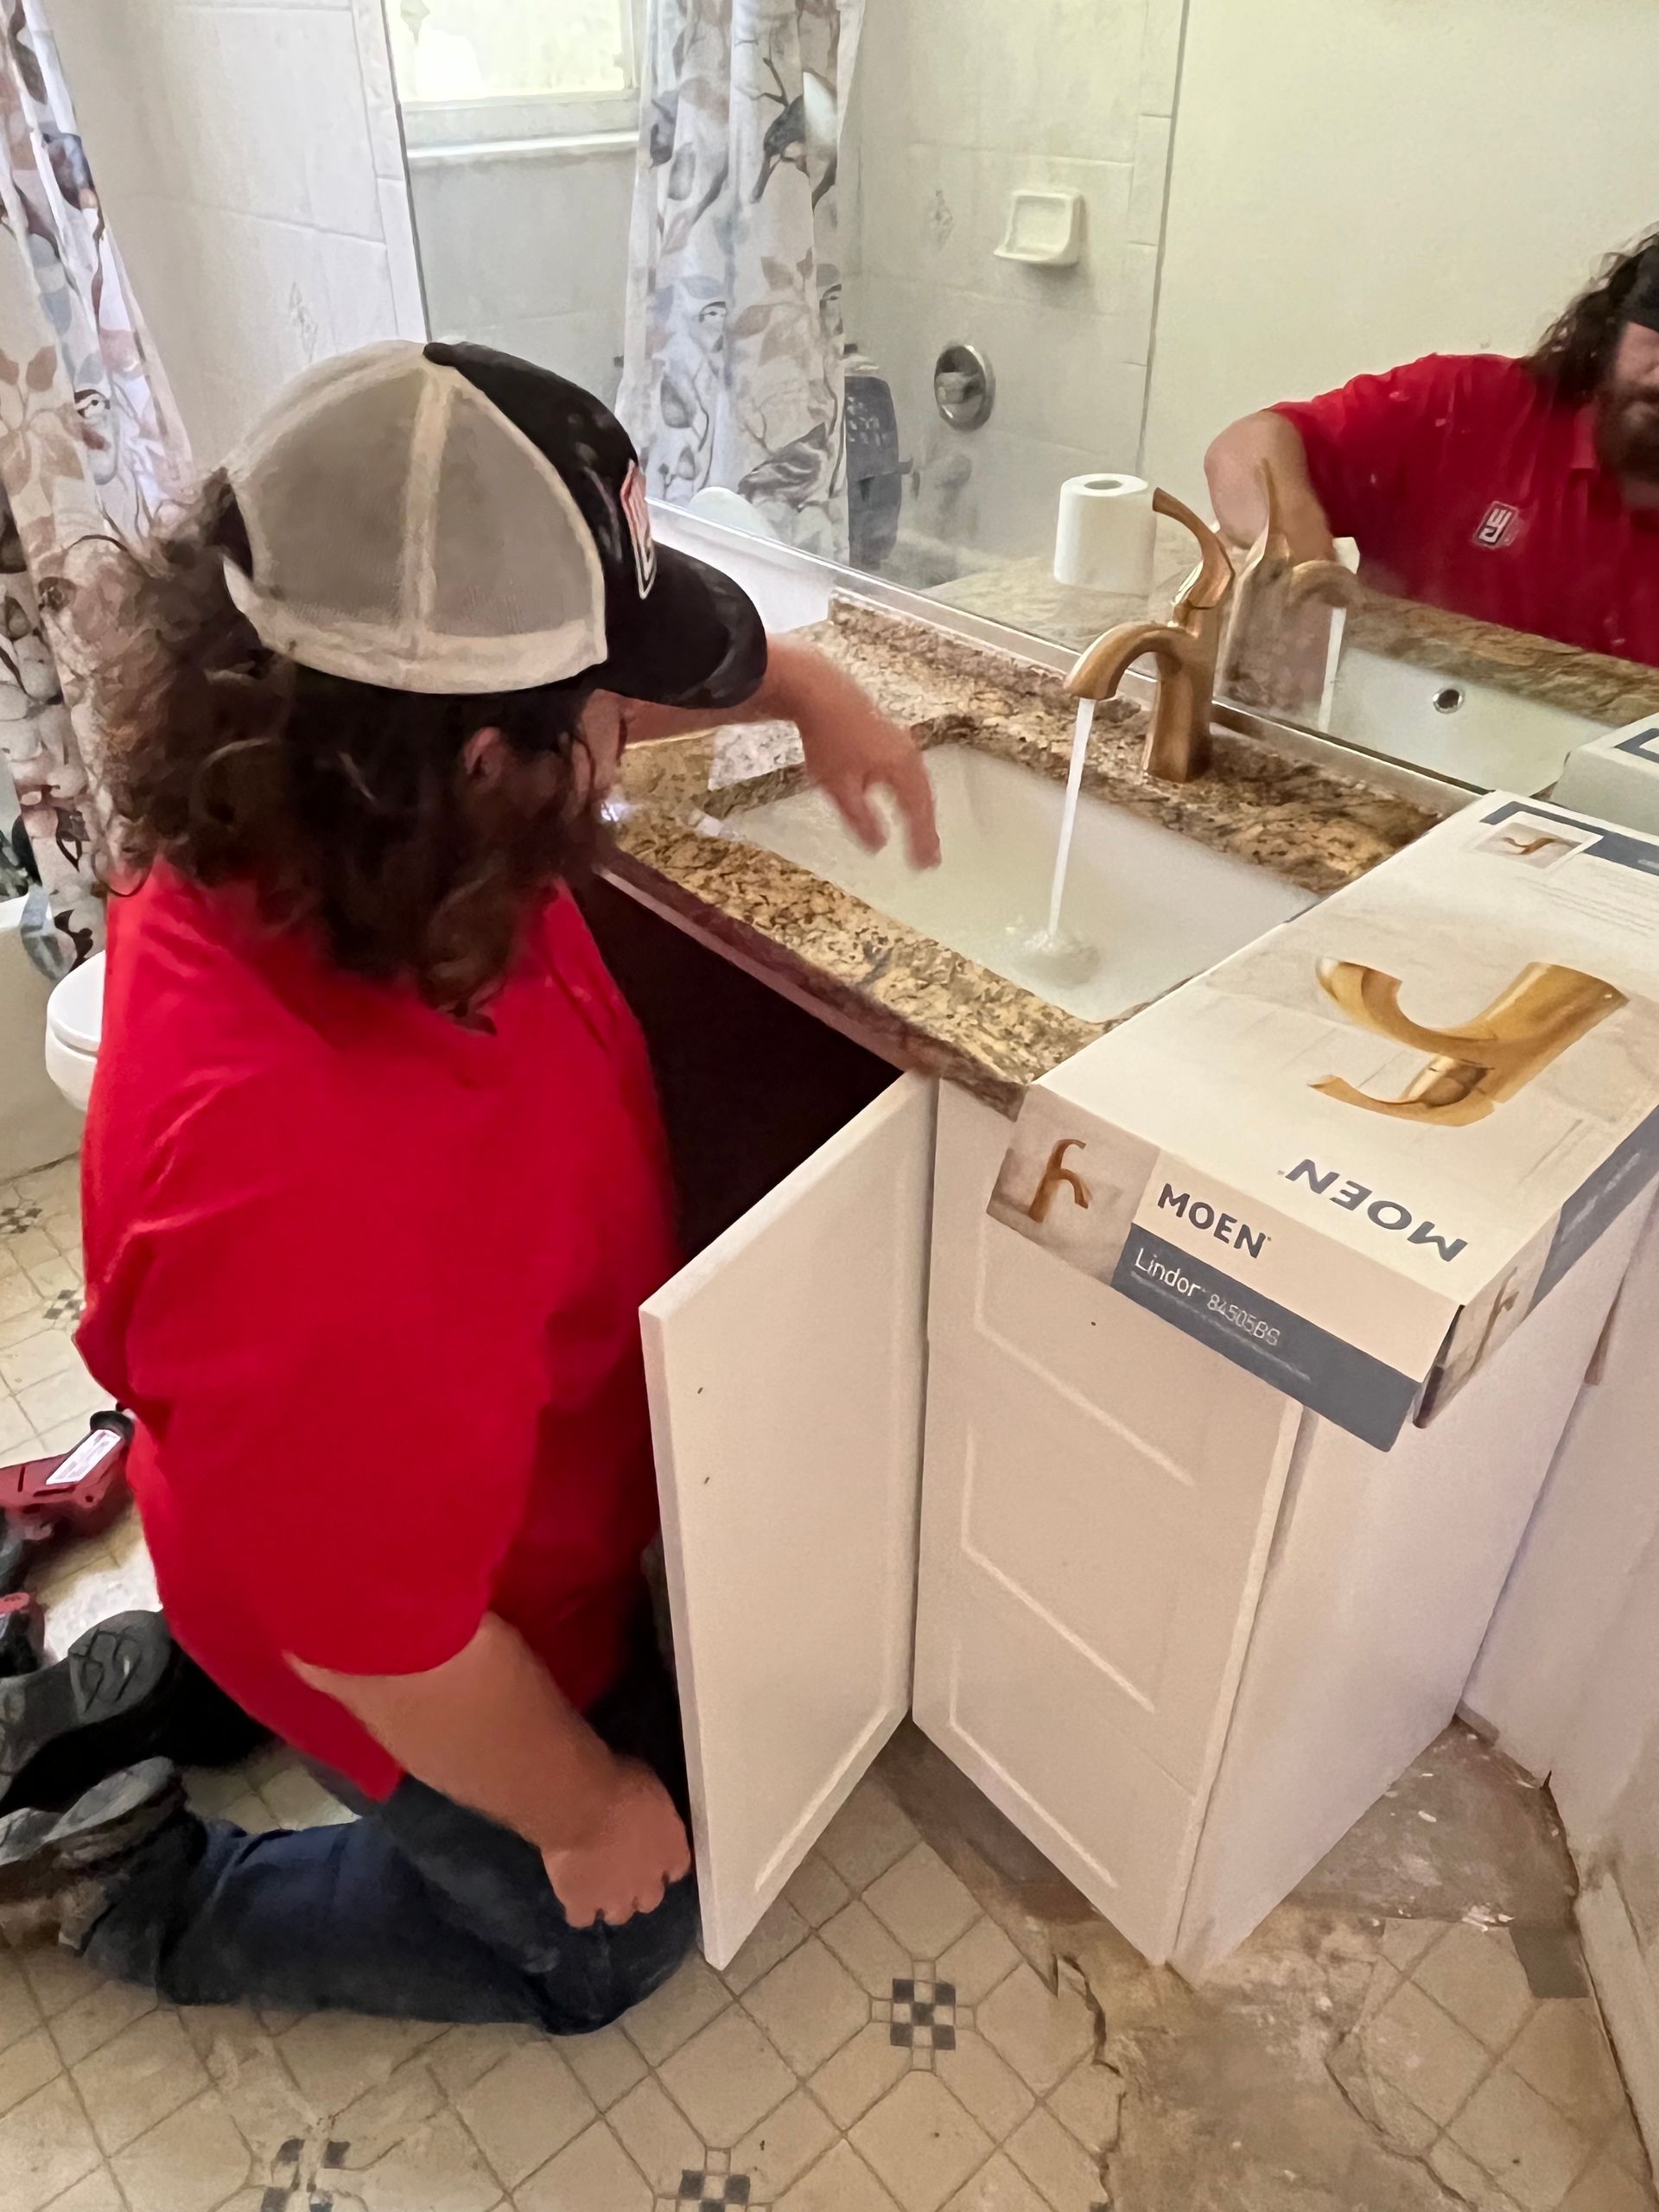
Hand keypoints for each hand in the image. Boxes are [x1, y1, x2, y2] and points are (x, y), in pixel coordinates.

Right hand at [542, 1757, 691, 1928]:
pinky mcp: (581, 1903)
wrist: (583, 1803)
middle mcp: (649, 1882)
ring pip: (618, 1915)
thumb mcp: (648, 1786)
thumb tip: (642, 1809)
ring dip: (609, 1902)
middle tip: (620, 1871)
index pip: (677, 1868)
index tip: (650, 1852)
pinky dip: (576, 1907)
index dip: (662, 1863)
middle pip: (649, 1899)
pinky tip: (570, 1892)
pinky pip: (580, 1917)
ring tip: (595, 1886)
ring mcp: (615, 1898)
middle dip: (637, 1889)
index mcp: (671, 1850)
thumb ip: (650, 1810)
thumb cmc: (621, 1782)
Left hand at [793, 677, 940, 869]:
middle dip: (926, 828)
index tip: (925, 864)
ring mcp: (900, 741)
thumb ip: (860, 818)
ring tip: (920, 832)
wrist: (819, 691)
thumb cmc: (829, 738)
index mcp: (902, 769)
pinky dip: (911, 790)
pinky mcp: (887, 733)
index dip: (922, 840)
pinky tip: (901, 796)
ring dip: (920, 809)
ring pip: (918, 783)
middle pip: (924, 798)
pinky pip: (908, 769)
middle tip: (929, 855)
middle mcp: (908, 755)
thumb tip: (877, 844)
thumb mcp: (840, 787)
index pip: (918, 814)